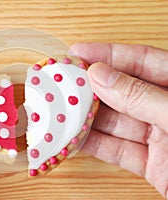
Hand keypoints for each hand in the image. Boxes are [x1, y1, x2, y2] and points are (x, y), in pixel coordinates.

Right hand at [70, 43, 167, 197]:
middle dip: (92, 87)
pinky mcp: (152, 164)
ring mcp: (160, 138)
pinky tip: (74, 137)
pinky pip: (117, 150)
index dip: (110, 54)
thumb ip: (142, 97)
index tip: (80, 53)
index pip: (144, 61)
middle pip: (123, 91)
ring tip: (62, 109)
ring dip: (88, 118)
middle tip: (64, 82)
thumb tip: (102, 76)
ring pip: (116, 123)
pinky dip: (94, 145)